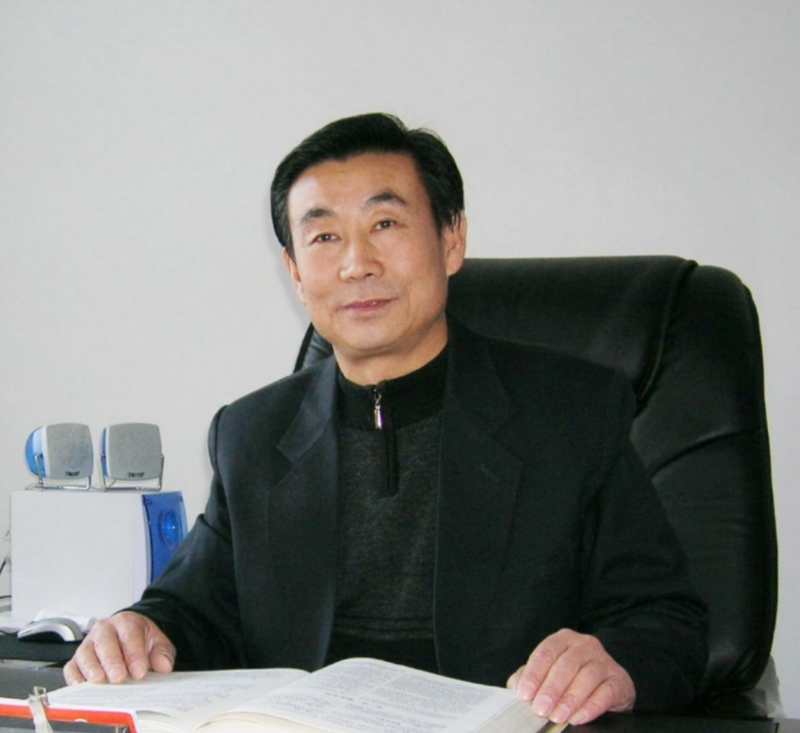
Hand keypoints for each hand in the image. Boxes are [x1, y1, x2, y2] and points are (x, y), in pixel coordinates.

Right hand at [63, 611, 175, 684]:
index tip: (140, 671)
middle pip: (105, 642)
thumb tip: (164, 665)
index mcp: (126, 621)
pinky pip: (71, 667)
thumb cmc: (141, 640)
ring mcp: (88, 644)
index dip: (134, 654)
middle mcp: (104, 630)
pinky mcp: (76, 660)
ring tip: (101, 681)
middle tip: (119, 677)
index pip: (129, 635)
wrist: (128, 635)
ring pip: (85, 654)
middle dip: (112, 661)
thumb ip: (162, 653)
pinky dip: (75, 677)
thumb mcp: (157, 642)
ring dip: (92, 669)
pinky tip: (83, 686)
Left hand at [506, 628, 634, 725]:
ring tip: (557, 716)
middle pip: (566, 664)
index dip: (533, 674)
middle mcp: (585, 645)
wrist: (608, 685)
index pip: (546, 652)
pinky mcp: (619, 680)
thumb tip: (515, 685)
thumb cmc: (572, 677)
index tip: (524, 694)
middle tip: (540, 709)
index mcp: (564, 639)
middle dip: (551, 689)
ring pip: (586, 677)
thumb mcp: (549, 672)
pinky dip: (590, 707)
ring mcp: (604, 661)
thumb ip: (531, 676)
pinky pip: (605, 693)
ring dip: (569, 699)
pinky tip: (577, 718)